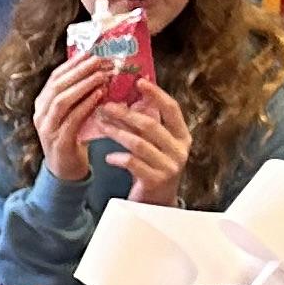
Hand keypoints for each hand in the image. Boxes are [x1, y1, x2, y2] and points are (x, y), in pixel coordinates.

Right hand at [30, 51, 116, 180]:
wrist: (65, 172)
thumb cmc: (73, 139)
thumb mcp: (72, 114)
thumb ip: (79, 96)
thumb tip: (99, 71)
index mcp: (42, 105)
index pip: (55, 78)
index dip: (72, 63)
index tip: (91, 52)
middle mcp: (40, 115)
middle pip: (57, 86)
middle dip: (79, 70)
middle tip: (99, 60)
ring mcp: (47, 129)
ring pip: (62, 100)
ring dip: (83, 85)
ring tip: (101, 75)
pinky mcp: (58, 142)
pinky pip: (72, 119)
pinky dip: (86, 105)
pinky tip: (99, 96)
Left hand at [107, 80, 194, 206]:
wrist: (156, 203)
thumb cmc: (153, 168)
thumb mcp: (155, 145)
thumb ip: (148, 124)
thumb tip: (127, 97)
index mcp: (182, 136)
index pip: (171, 109)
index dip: (156, 94)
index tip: (139, 81)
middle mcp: (179, 149)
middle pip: (150, 125)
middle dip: (125, 113)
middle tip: (105, 105)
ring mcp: (169, 166)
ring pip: (139, 143)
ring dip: (117, 132)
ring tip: (101, 126)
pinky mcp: (156, 180)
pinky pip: (133, 164)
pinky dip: (118, 158)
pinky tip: (107, 157)